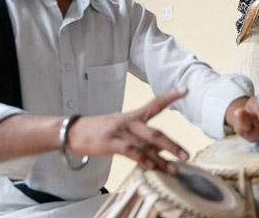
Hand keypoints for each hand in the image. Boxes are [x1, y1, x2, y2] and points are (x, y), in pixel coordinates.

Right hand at [67, 87, 189, 173]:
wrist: (72, 131)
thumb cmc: (98, 131)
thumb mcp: (119, 126)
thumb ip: (138, 136)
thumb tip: (156, 149)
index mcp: (132, 115)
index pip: (155, 104)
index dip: (170, 96)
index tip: (185, 89)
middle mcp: (129, 121)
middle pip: (155, 133)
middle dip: (172, 145)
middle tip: (186, 155)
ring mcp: (120, 132)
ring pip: (146, 145)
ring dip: (161, 159)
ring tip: (174, 169)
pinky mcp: (110, 143)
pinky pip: (131, 152)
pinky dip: (143, 159)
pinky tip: (151, 167)